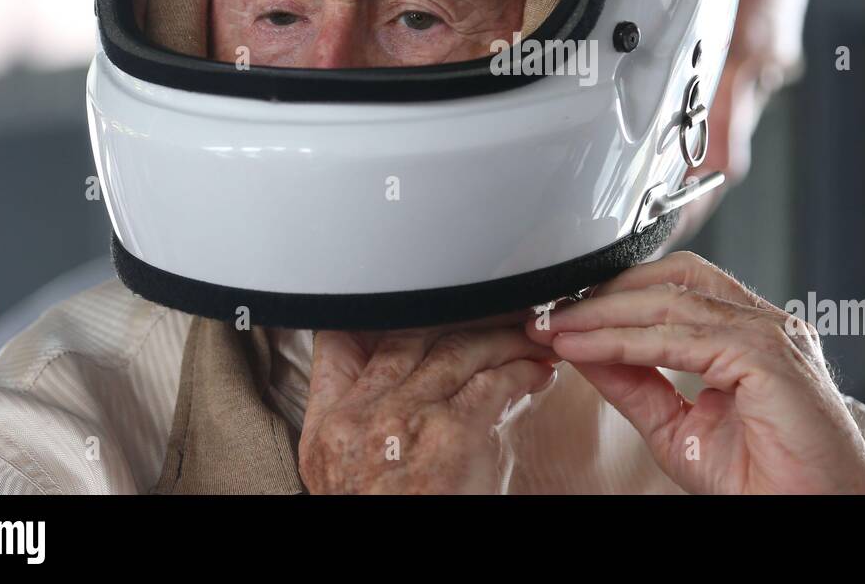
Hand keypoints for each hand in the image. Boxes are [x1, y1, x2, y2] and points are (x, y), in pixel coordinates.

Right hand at [299, 323, 557, 493]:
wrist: (406, 568)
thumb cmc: (394, 515)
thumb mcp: (354, 473)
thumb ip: (371, 418)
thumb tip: (419, 371)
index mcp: (328, 426)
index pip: (338, 340)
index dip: (376, 314)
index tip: (414, 307)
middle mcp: (360, 416)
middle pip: (407, 335)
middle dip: (456, 320)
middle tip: (489, 318)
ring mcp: (403, 419)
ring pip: (456, 348)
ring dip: (500, 340)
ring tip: (525, 344)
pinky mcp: (451, 433)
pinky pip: (493, 380)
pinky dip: (521, 370)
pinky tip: (536, 372)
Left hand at [526, 252, 864, 493]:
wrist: (819, 515)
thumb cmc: (769, 481)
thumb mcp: (678, 429)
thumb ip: (635, 384)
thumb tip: (584, 350)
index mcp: (750, 334)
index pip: (677, 287)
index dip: (617, 294)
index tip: (563, 312)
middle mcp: (764, 324)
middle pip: (674, 277)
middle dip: (607, 290)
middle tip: (551, 310)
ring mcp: (769, 334)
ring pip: (672, 302)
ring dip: (605, 312)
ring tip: (558, 326)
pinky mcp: (766, 355)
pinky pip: (681, 337)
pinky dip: (626, 339)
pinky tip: (589, 347)